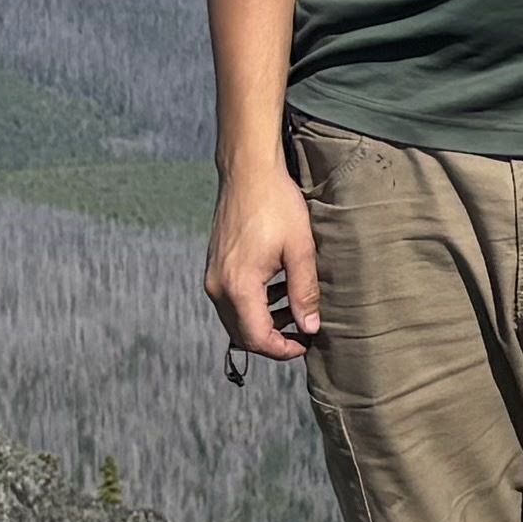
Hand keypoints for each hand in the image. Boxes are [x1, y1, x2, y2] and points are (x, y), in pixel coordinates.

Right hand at [207, 165, 323, 362]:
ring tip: (294, 309)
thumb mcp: (300, 249)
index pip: (256, 338)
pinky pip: (231, 299)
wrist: (248, 171)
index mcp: (238, 287)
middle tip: (302, 332)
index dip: (282, 349)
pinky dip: (253, 304)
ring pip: (236, 318)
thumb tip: (309, 327)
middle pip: (242, 334)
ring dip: (263, 322)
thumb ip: (304, 292)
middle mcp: (218, 286)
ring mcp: (213, 276)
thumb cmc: (276, 204)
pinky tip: (277, 289)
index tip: (304, 346)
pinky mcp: (214, 266)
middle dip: (273, 339)